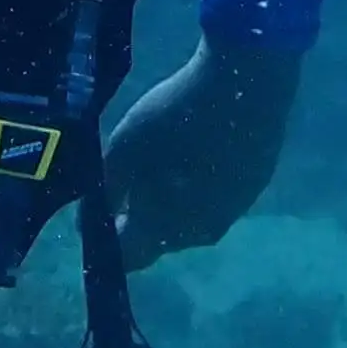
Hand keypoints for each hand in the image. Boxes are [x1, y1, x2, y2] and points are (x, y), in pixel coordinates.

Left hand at [106, 39, 301, 267]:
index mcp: (162, 230)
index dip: (107, 240)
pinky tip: (201, 150)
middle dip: (141, 216)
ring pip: (191, 220)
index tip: (99, 210)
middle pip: (160, 239)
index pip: (126, 259)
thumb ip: (105, 191)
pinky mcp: (253, 191)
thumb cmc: (175, 119)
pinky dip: (203, 184)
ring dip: (174, 201)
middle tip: (132, 177)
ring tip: (168, 160)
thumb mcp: (123, 149)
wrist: (246, 87)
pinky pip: (218, 199)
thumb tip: (93, 220)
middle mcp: (200, 234)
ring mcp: (233, 214)